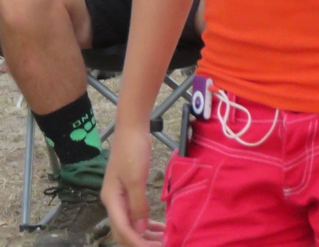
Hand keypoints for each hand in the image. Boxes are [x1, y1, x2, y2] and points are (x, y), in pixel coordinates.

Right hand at [101, 125, 161, 245]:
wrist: (132, 127)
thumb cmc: (132, 150)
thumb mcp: (136, 178)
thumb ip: (137, 205)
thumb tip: (140, 230)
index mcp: (111, 200)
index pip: (122, 230)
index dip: (137, 243)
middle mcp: (113, 201)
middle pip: (124, 231)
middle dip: (141, 242)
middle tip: (162, 246)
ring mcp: (120, 196)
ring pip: (131, 224)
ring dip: (145, 235)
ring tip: (163, 240)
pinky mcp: (129, 190)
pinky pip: (136, 214)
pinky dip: (146, 223)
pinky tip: (158, 228)